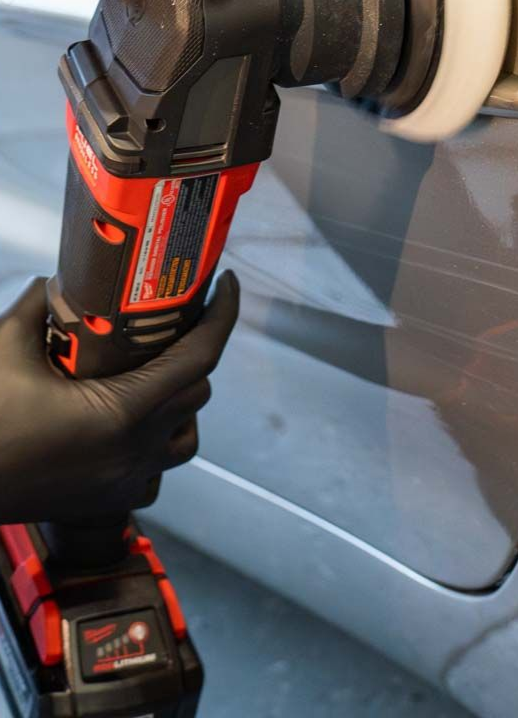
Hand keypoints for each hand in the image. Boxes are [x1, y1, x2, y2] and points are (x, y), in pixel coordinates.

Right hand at [0, 270, 239, 523]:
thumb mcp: (7, 348)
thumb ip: (40, 306)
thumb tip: (59, 282)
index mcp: (123, 412)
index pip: (199, 357)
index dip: (222, 315)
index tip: (228, 284)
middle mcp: (135, 451)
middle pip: (197, 392)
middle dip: (193, 353)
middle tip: (171, 326)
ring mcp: (125, 481)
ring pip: (186, 438)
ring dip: (179, 404)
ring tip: (152, 375)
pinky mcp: (108, 502)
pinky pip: (156, 473)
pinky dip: (155, 447)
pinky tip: (130, 426)